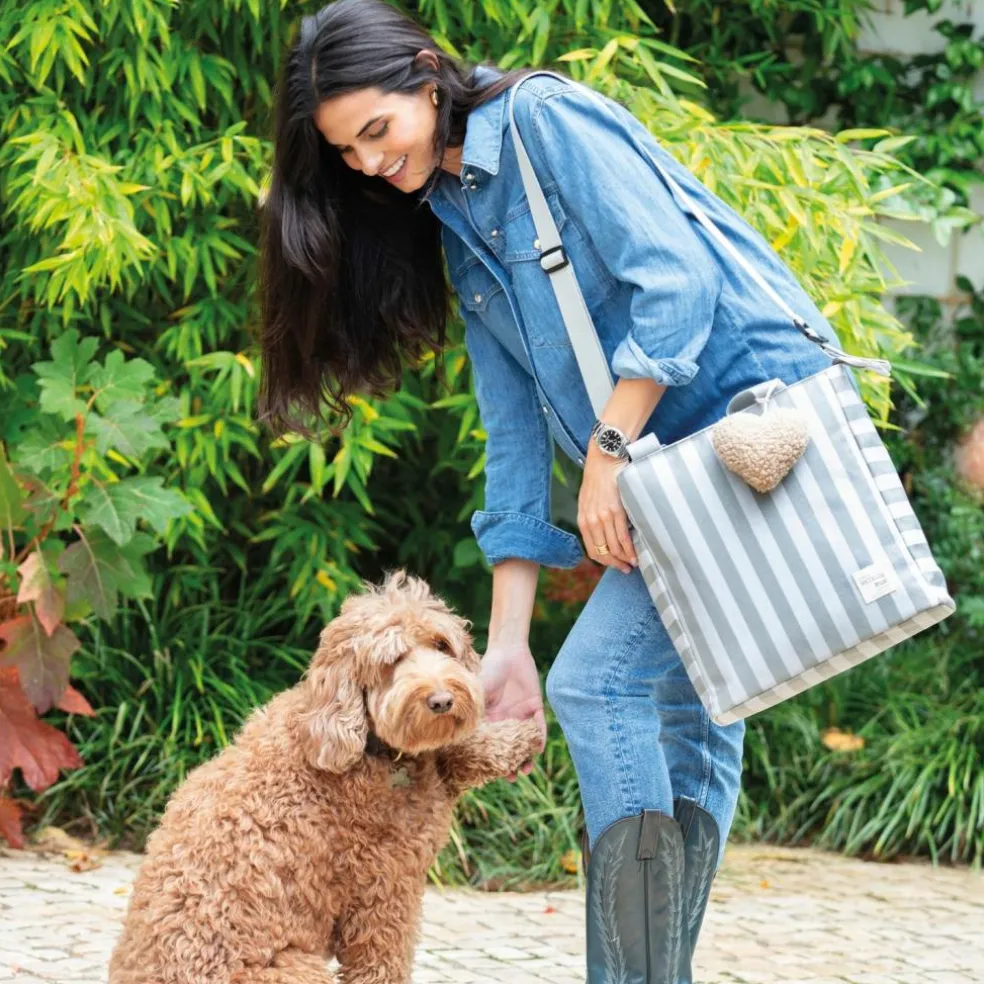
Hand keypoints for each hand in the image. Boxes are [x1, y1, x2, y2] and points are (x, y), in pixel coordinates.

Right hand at [479, 642, 545, 777]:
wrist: (507, 650)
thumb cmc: (487, 670)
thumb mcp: (477, 694)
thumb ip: (470, 712)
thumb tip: (454, 736)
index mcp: (490, 719)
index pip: (491, 744)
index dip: (492, 759)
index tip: (490, 775)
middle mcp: (506, 720)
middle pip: (510, 747)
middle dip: (511, 764)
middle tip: (512, 777)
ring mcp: (521, 714)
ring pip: (525, 741)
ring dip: (526, 756)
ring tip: (526, 769)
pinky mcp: (535, 706)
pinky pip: (539, 726)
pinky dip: (539, 738)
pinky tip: (537, 749)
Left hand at [579, 445, 637, 573]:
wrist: (604, 460)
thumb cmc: (598, 480)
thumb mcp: (588, 501)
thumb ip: (592, 519)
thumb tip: (602, 536)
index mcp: (583, 520)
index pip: (592, 550)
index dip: (605, 562)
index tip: (615, 566)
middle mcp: (591, 521)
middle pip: (604, 552)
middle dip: (616, 564)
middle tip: (626, 569)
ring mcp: (603, 517)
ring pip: (615, 547)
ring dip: (625, 559)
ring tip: (633, 563)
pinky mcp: (616, 511)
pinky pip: (623, 536)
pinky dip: (630, 549)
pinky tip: (635, 554)